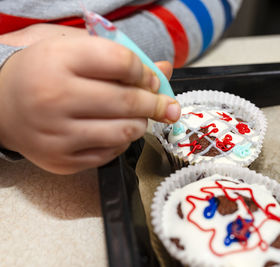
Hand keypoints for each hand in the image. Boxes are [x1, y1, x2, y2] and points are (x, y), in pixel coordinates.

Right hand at [0, 36, 179, 173]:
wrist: (3, 105)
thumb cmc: (45, 73)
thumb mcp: (75, 51)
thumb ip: (119, 57)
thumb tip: (164, 70)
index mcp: (58, 61)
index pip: (122, 62)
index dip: (145, 71)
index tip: (150, 78)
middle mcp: (55, 98)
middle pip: (128, 101)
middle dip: (156, 103)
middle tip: (166, 104)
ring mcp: (57, 134)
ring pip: (125, 131)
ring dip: (141, 123)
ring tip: (136, 115)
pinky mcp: (62, 160)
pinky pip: (111, 153)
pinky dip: (122, 141)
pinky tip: (114, 129)